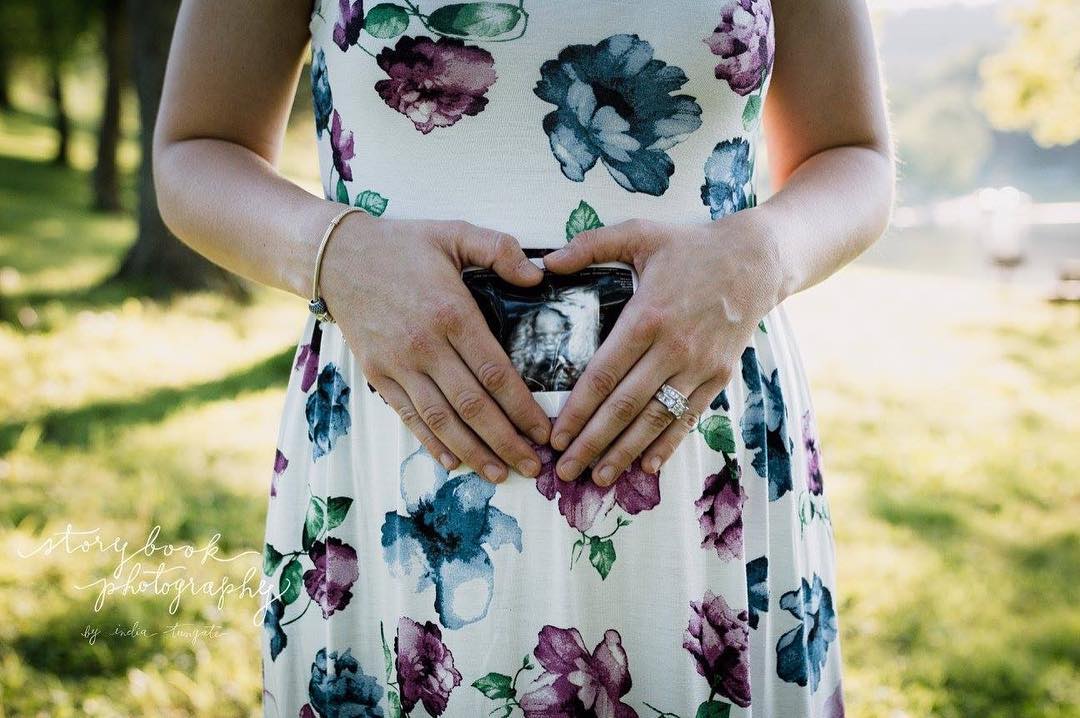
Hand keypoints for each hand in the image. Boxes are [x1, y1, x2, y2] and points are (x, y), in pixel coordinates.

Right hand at [319, 214, 551, 482]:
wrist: (337, 255)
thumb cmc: (403, 245)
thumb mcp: (455, 232)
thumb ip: (499, 249)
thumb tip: (539, 274)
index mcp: (452, 313)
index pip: (495, 372)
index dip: (522, 407)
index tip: (544, 430)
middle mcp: (425, 345)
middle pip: (473, 405)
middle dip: (506, 441)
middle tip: (533, 466)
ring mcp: (398, 363)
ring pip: (441, 419)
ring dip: (473, 452)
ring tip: (501, 474)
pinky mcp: (377, 373)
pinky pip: (409, 416)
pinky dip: (431, 442)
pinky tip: (454, 461)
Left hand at [542, 210, 785, 485]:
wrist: (756, 260)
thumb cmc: (690, 247)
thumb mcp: (639, 233)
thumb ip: (589, 246)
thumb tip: (545, 264)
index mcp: (647, 316)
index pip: (603, 374)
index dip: (577, 409)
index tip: (555, 436)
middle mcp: (673, 348)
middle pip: (624, 406)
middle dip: (592, 443)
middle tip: (565, 472)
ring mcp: (699, 366)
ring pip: (655, 419)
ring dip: (625, 452)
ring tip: (599, 477)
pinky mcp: (718, 376)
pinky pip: (688, 416)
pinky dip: (668, 444)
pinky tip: (647, 466)